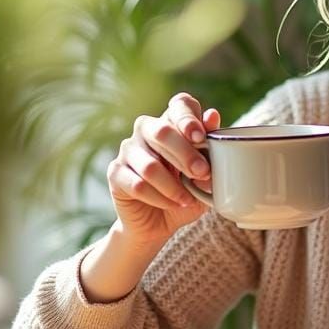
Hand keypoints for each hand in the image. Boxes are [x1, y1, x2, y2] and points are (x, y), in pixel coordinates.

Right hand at [106, 92, 220, 252]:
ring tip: (188, 199)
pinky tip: (172, 204)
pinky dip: (160, 198)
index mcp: (172, 122)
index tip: (200, 137)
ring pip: (150, 165)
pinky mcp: (115, 172)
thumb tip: (213, 115)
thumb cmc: (186, 193)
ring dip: (174, 186)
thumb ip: (210, 148)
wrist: (159, 224)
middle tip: (203, 173)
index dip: (188, 118)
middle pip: (162, 131)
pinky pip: (138, 185)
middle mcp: (147, 129)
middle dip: (186, 154)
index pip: (179, 105)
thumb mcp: (205, 175)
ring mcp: (128, 149)